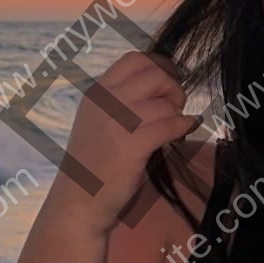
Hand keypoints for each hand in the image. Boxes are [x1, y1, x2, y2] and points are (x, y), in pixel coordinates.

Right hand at [48, 50, 200, 232]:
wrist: (78, 202)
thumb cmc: (94, 165)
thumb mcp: (99, 122)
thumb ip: (122, 102)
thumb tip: (165, 86)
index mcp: (97, 93)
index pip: (134, 60)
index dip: (161, 66)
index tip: (171, 81)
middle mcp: (105, 102)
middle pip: (154, 74)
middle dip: (174, 87)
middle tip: (177, 106)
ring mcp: (116, 123)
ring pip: (164, 103)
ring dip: (178, 113)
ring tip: (177, 126)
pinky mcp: (130, 146)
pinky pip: (170, 124)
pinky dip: (184, 126)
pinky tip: (185, 130)